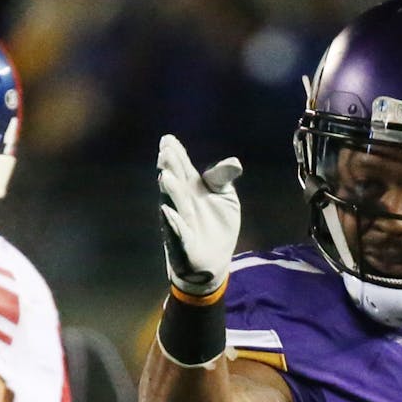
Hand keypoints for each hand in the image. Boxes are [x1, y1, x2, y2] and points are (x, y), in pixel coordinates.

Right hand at [157, 134, 242, 295]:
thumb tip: (235, 162)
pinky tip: (168, 212)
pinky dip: (173, 224)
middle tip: (166, 153)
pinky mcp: (182, 244)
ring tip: (166, 177)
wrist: (213, 261)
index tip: (168, 140)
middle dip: (170, 168)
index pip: (182, 168)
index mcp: (190, 188)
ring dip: (170, 192)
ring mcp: (178, 222)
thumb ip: (223, 179)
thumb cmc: (216, 225)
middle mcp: (180, 202)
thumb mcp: (225, 197)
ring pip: (173, 205)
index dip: (176, 155)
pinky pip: (176, 233)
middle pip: (175, 183)